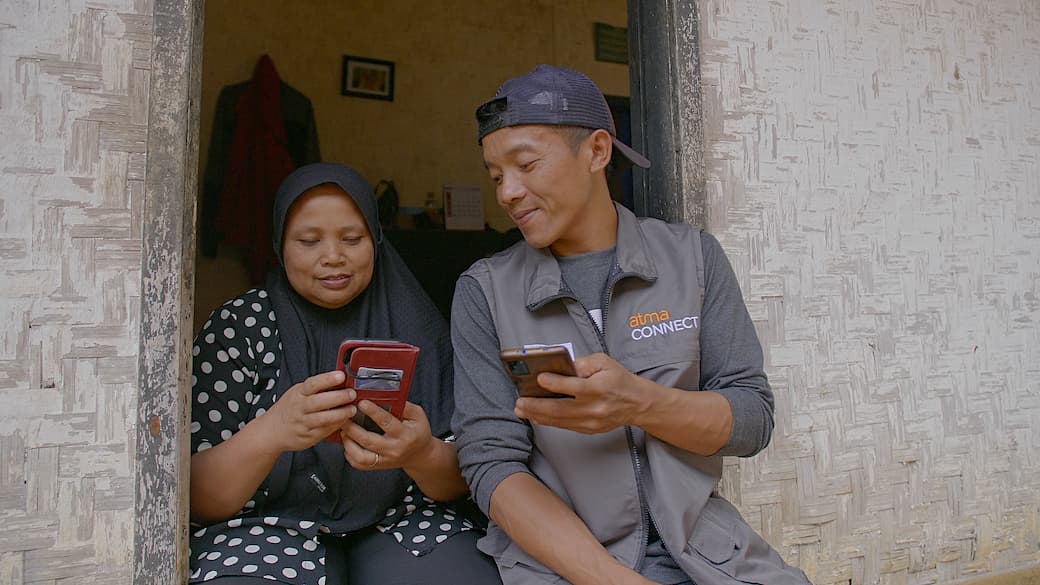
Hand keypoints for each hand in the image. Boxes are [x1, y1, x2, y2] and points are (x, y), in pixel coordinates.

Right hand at [259, 370, 356, 452]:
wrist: (272, 431)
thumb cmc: (290, 409)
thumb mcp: (298, 393)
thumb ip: (316, 388)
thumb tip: (340, 379)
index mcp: (298, 393)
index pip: (312, 384)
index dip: (327, 379)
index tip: (341, 375)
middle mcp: (299, 408)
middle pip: (318, 402)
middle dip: (338, 397)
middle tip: (351, 394)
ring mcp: (303, 423)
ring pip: (322, 418)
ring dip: (340, 414)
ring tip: (352, 409)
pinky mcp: (308, 436)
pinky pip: (324, 431)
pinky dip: (336, 425)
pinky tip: (345, 421)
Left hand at [339, 401, 436, 471]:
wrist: (420, 455)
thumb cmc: (418, 432)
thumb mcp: (418, 415)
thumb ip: (404, 406)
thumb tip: (388, 396)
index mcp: (405, 434)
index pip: (387, 422)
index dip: (373, 412)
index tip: (362, 403)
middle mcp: (394, 449)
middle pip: (368, 440)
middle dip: (352, 428)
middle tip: (344, 417)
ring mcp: (385, 460)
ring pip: (361, 456)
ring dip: (348, 443)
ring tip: (344, 431)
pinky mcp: (378, 466)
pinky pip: (359, 464)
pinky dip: (349, 454)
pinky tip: (348, 443)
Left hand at [514, 353, 649, 433]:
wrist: (637, 403)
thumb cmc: (619, 380)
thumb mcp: (604, 362)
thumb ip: (582, 363)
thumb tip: (561, 366)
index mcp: (599, 388)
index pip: (574, 387)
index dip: (555, 383)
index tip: (539, 378)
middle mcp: (595, 407)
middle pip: (561, 408)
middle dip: (536, 405)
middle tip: (520, 401)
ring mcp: (591, 421)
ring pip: (559, 420)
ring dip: (537, 415)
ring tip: (521, 410)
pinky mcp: (589, 429)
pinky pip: (564, 426)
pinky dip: (548, 421)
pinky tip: (535, 417)